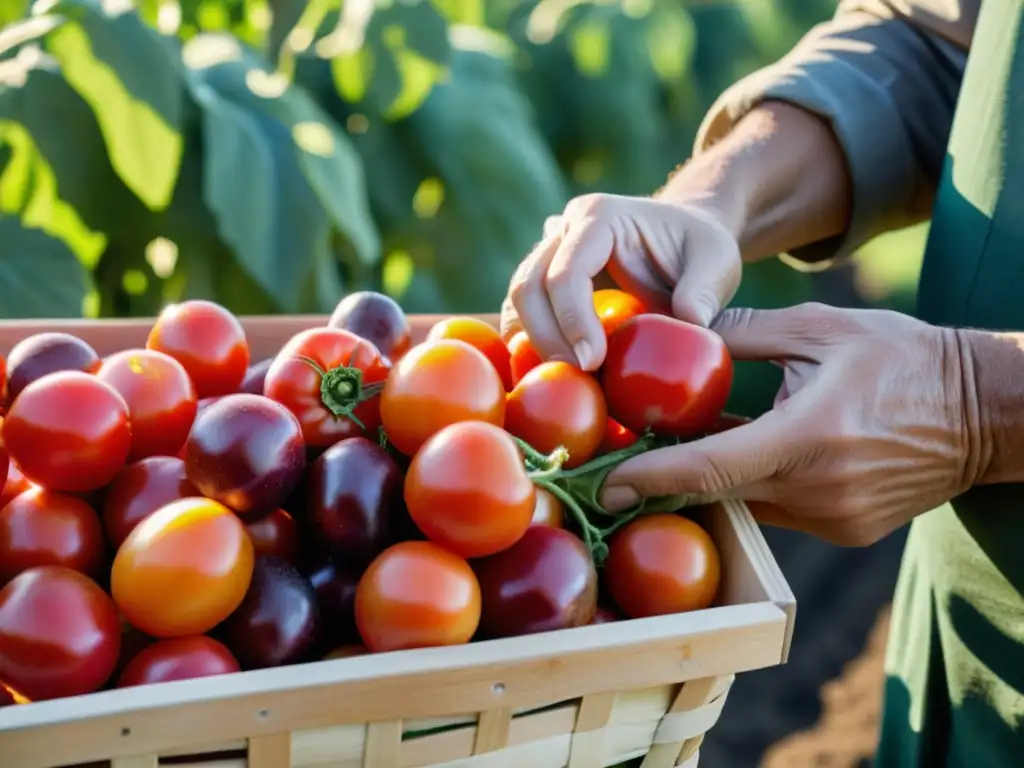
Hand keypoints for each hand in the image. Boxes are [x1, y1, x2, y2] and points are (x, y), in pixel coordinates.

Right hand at [500, 193, 740, 370]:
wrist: (683, 239)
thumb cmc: (699, 248)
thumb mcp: (717, 261)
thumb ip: (705, 291)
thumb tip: (690, 324)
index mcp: (598, 217)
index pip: (566, 271)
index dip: (572, 320)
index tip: (593, 362)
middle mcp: (563, 231)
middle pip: (528, 286)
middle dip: (546, 338)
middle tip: (576, 378)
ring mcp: (548, 255)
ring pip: (518, 302)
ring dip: (533, 345)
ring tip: (566, 380)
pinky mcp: (545, 283)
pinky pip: (524, 315)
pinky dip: (532, 345)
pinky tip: (555, 374)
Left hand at [601, 303, 977, 545]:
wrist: (984, 411)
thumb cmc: (903, 358)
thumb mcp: (819, 328)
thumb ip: (742, 332)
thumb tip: (676, 328)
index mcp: (808, 437)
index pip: (708, 468)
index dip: (648, 478)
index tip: (602, 484)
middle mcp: (817, 491)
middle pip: (717, 494)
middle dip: (666, 481)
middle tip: (620, 462)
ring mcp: (833, 519)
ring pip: (745, 505)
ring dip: (710, 481)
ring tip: (678, 446)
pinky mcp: (844, 529)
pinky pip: (777, 510)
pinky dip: (752, 485)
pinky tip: (741, 453)